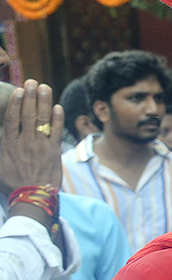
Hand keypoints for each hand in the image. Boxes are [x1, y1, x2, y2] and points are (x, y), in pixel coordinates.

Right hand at [0, 79, 63, 195]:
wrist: (33, 197)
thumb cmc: (13, 184)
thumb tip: (0, 134)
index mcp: (10, 145)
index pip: (12, 118)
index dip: (15, 103)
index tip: (18, 91)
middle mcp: (25, 142)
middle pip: (27, 114)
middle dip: (30, 97)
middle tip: (32, 82)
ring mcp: (41, 146)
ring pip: (42, 120)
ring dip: (44, 102)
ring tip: (44, 87)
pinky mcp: (54, 152)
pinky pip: (57, 132)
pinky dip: (58, 119)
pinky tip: (58, 107)